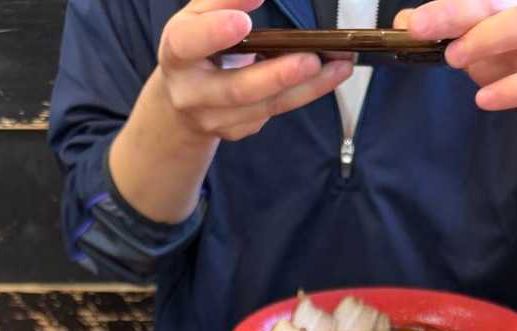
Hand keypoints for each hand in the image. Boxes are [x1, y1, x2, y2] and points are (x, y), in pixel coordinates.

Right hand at [157, 0, 351, 142]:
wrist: (183, 98)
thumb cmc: (196, 44)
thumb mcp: (199, 15)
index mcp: (177, 53)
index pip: (188, 44)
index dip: (214, 34)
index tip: (243, 22)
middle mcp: (192, 93)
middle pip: (237, 89)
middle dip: (277, 75)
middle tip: (311, 58)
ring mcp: (215, 119)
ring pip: (266, 106)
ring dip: (306, 86)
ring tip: (340, 65)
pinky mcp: (238, 130)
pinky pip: (275, 111)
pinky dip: (306, 93)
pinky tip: (330, 75)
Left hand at [396, 0, 516, 145]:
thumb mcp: (485, 49)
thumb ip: (451, 36)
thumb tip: (405, 23)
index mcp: (509, 5)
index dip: (442, 6)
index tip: (408, 23)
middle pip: (492, 3)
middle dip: (453, 12)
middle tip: (420, 29)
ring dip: (484, 39)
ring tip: (455, 59)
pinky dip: (509, 89)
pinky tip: (483, 99)